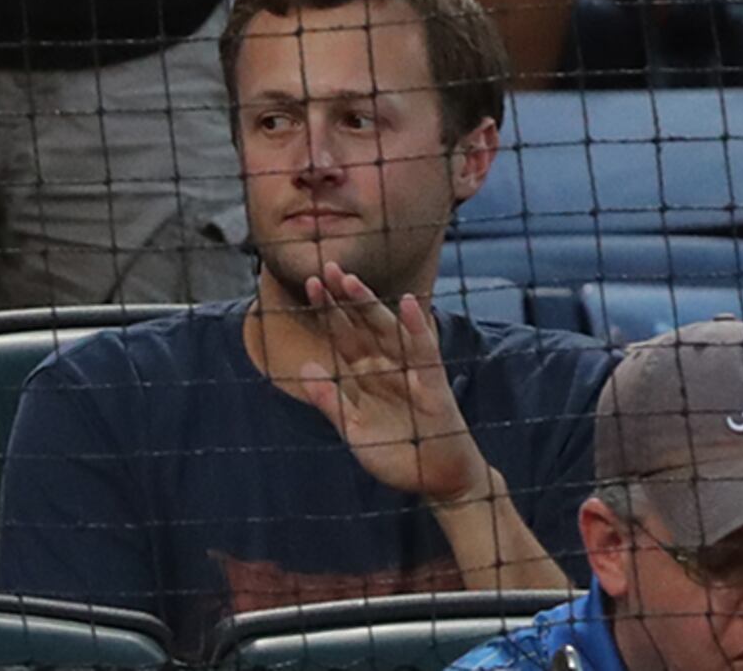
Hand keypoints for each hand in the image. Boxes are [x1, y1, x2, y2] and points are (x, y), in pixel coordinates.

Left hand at [267, 273, 493, 505]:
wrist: (438, 476)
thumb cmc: (397, 453)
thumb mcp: (354, 431)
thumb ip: (331, 402)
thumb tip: (304, 367)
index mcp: (364, 376)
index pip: (342, 335)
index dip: (327, 311)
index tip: (309, 284)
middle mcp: (385, 366)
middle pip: (361, 325)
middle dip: (343, 298)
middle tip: (326, 266)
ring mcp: (408, 371)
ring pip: (386, 331)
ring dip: (370, 306)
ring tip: (352, 281)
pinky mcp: (431, 382)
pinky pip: (423, 350)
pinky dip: (416, 326)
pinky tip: (409, 304)